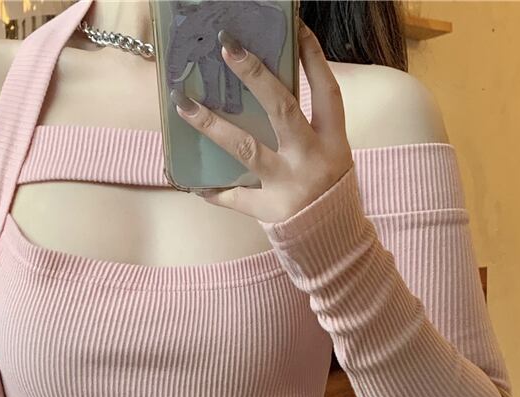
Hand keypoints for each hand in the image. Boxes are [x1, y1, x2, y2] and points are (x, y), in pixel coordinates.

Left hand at [170, 20, 353, 223]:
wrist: (335, 245)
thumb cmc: (330, 194)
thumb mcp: (333, 156)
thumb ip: (309, 129)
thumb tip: (271, 92)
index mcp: (333, 141)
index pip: (326, 90)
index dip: (313, 57)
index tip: (295, 27)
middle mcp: (311, 158)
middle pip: (282, 108)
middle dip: (254, 74)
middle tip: (226, 46)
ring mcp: (288, 185)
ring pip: (246, 148)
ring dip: (212, 125)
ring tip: (184, 104)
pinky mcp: (269, 210)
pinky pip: (234, 197)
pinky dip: (213, 190)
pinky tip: (192, 181)